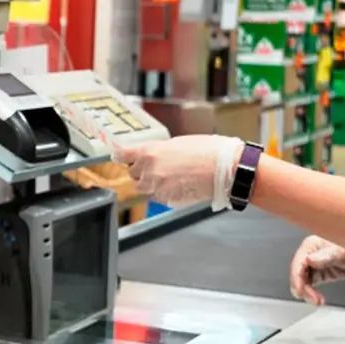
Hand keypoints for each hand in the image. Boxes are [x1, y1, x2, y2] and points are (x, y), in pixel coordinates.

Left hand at [115, 135, 243, 210]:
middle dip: (142, 171)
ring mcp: (158, 187)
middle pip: (133, 174)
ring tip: (171, 176)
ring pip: (144, 188)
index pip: (123, 155)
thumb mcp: (179, 143)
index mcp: (150, 152)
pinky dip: (164, 192)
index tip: (118, 156)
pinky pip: (158, 197)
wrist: (226, 169)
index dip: (120, 155)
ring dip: (152, 183)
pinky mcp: (168, 200)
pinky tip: (179, 185)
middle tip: (158, 166)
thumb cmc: (209, 151)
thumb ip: (159, 151)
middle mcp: (149, 170)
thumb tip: (152, 156)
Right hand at [289, 235, 344, 305]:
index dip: (296, 278)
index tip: (300, 290)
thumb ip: (327, 255)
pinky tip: (318, 299)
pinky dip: (312, 294)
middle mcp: (310, 254)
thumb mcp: (342, 251)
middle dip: (303, 288)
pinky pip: (309, 286)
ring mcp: (314, 265)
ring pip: (302, 282)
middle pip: (297, 274)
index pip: (298, 263)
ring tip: (317, 301)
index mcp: (311, 245)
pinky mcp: (319, 274)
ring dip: (307, 293)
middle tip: (313, 299)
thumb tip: (310, 259)